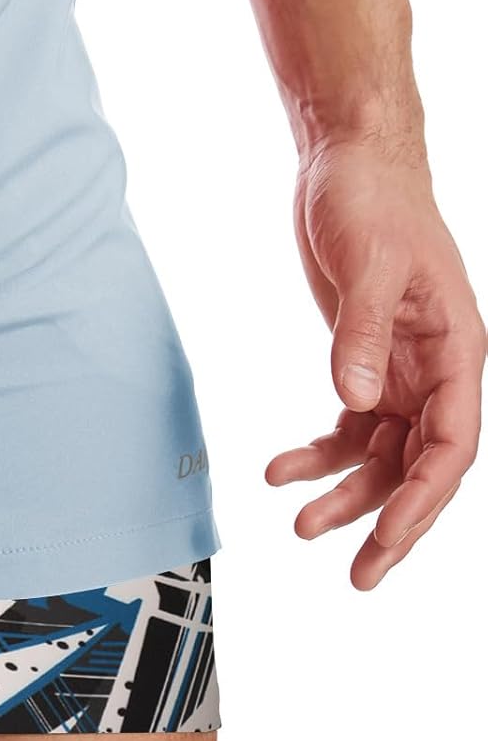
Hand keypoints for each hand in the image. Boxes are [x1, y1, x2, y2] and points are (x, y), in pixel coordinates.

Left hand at [268, 134, 484, 587]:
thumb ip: (362, 333)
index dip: (424, 498)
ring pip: (383, 453)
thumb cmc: (373, 202)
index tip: (387, 536)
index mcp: (457, 352)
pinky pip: (351, 424)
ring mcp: (401, 369)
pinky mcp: (365, 359)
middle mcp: (437, 370)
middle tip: (358, 576)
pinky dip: (322, 452)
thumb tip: (356, 398)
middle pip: (422, 466)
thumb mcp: (368, 264)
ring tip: (299, 524)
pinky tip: (283, 469)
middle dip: (392, 521)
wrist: (349, 165)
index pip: (452, 444)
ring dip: (347, 492)